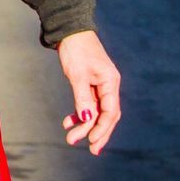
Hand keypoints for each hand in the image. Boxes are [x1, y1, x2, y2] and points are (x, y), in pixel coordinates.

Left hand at [57, 30, 121, 154]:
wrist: (70, 31)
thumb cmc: (75, 50)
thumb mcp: (77, 75)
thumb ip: (82, 98)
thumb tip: (86, 119)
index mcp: (111, 82)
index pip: (110, 112)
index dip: (102, 128)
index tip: (92, 141)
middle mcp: (109, 85)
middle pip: (106, 115)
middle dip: (97, 132)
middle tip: (90, 150)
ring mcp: (100, 85)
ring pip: (95, 111)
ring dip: (84, 125)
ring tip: (71, 138)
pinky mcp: (90, 84)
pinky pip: (87, 104)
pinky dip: (79, 113)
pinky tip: (68, 122)